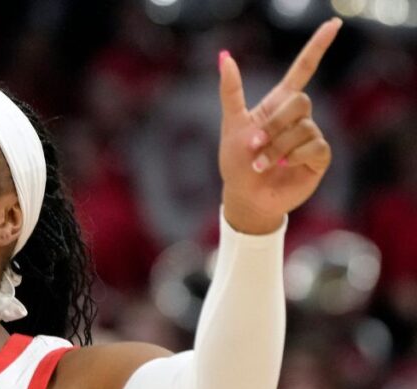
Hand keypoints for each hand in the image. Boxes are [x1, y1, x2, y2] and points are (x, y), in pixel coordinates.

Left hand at [218, 18, 341, 233]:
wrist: (244, 196)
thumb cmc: (236, 162)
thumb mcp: (231, 124)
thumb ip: (231, 91)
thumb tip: (224, 56)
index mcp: (277, 104)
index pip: (302, 70)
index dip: (317, 47)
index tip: (334, 24)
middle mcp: (297, 118)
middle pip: (299, 101)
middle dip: (274, 124)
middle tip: (254, 144)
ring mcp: (310, 136)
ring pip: (303, 128)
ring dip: (276, 148)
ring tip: (261, 164)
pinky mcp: (318, 157)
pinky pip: (314, 146)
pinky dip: (293, 157)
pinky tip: (283, 167)